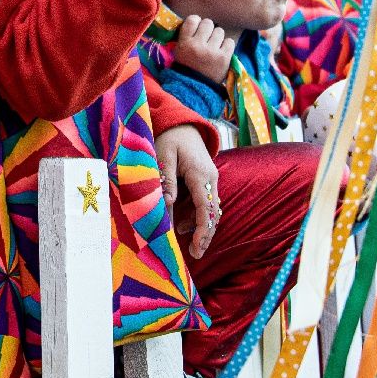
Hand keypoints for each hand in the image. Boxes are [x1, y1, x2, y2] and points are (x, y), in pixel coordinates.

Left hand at [156, 124, 219, 258]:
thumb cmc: (170, 138)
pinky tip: (181, 224)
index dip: (202, 229)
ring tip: (187, 243)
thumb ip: (166, 180)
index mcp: (200, 173)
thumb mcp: (163, 156)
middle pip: (213, 212)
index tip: (196, 246)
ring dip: (200, 227)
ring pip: (210, 209)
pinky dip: (196, 216)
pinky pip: (204, 202)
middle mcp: (210, 178)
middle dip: (205, 234)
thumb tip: (168, 205)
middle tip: (196, 254)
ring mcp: (210, 179)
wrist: (181, 123)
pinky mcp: (205, 181)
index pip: (205, 207)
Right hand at [174, 14, 235, 81]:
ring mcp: (212, 52)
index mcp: (184, 43)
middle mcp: (198, 45)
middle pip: (208, 23)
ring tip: (213, 46)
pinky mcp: (224, 58)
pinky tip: (221, 52)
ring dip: (217, 37)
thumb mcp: (179, 50)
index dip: (196, 22)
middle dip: (208, 30)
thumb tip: (197, 20)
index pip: (193, 19)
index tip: (197, 29)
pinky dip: (226, 46)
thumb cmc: (187, 66)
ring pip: (219, 31)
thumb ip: (186, 35)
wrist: (195, 87)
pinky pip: (230, 41)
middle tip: (206, 39)